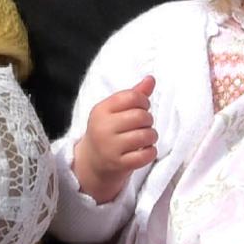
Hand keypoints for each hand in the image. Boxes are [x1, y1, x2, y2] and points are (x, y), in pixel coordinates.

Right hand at [72, 76, 156, 204]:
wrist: (92, 162)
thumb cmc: (108, 131)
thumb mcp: (114, 111)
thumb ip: (134, 94)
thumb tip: (151, 79)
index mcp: (101, 110)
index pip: (131, 97)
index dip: (143, 101)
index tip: (142, 108)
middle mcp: (103, 127)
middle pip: (140, 116)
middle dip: (148, 120)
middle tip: (143, 125)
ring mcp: (110, 147)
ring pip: (145, 135)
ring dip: (151, 136)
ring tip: (145, 138)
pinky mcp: (119, 164)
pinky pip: (146, 155)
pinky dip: (151, 152)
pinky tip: (145, 150)